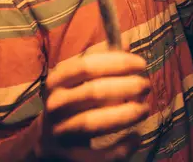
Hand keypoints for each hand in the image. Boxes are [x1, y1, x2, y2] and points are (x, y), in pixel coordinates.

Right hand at [34, 51, 150, 160]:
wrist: (46, 140)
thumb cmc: (71, 101)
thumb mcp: (78, 78)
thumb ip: (100, 59)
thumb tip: (125, 42)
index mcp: (57, 81)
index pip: (87, 66)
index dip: (117, 62)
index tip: (141, 63)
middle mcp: (55, 106)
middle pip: (93, 92)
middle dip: (126, 87)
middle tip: (146, 85)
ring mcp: (60, 132)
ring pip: (94, 123)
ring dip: (125, 115)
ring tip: (144, 109)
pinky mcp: (70, 157)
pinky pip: (99, 156)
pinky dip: (121, 148)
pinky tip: (136, 137)